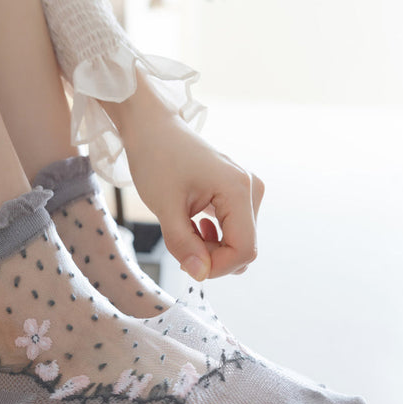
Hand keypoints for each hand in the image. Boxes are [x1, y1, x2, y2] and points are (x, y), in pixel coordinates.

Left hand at [102, 86, 263, 279]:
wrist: (151, 128)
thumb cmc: (156, 159)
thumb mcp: (164, 207)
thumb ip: (183, 244)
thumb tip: (200, 275)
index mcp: (239, 189)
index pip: (244, 250)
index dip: (217, 267)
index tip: (186, 263)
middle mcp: (251, 189)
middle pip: (243, 247)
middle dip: (211, 257)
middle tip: (179, 242)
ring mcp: (248, 190)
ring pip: (238, 242)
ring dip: (209, 247)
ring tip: (182, 228)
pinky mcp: (238, 193)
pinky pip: (233, 230)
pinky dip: (211, 237)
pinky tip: (193, 224)